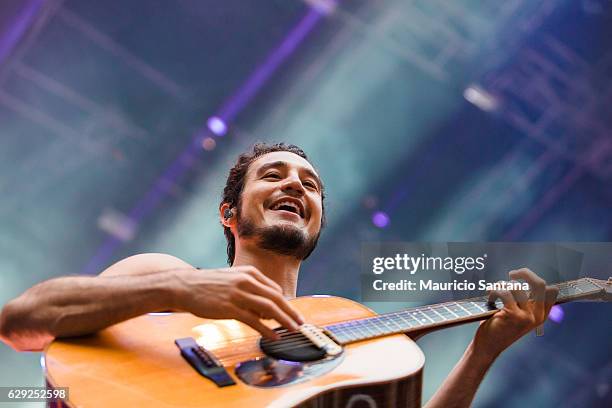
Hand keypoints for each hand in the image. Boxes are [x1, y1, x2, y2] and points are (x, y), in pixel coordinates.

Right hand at [174, 266, 303, 339]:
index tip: (291, 314)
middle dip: (291, 312)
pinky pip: (253, 320)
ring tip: (293, 330)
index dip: (285, 304)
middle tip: (301, 323)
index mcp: (249, 273)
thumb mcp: (232, 279)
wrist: (184, 285)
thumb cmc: (207, 285)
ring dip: (284, 321)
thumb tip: (264, 309)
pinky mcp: (230, 308)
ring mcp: (238, 294)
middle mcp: (246, 281)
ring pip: (269, 308)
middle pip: (276, 298)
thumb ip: (249, 289)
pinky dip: (266, 330)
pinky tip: (273, 337)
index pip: (275, 289)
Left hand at [472, 268, 557, 359]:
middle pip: (540, 284)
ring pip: (517, 287)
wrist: (488, 347)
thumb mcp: (518, 315)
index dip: (536, 279)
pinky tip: (490, 298)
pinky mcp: (513, 315)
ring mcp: (527, 316)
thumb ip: (526, 302)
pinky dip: (494, 291)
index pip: (551, 291)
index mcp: (541, 315)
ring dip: (502, 286)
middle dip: (525, 273)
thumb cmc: (500, 327)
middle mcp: (538, 316)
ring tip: (494, 293)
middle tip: (512, 274)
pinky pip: (505, 292)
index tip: (523, 277)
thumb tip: (526, 277)